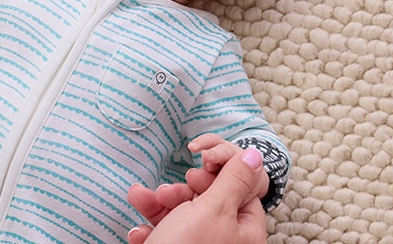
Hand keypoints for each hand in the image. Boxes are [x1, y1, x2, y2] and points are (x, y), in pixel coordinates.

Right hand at [127, 149, 268, 243]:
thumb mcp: (212, 209)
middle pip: (206, 201)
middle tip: (167, 192)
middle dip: (178, 192)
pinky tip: (137, 233)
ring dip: (156, 206)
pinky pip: (164, 236)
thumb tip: (254, 156)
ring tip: (142, 201)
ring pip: (180, 216)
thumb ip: (233, 180)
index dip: (218, 176)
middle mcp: (225, 242)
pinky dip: (149, 230)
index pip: (240, 191)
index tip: (200, 168)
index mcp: (245, 233)